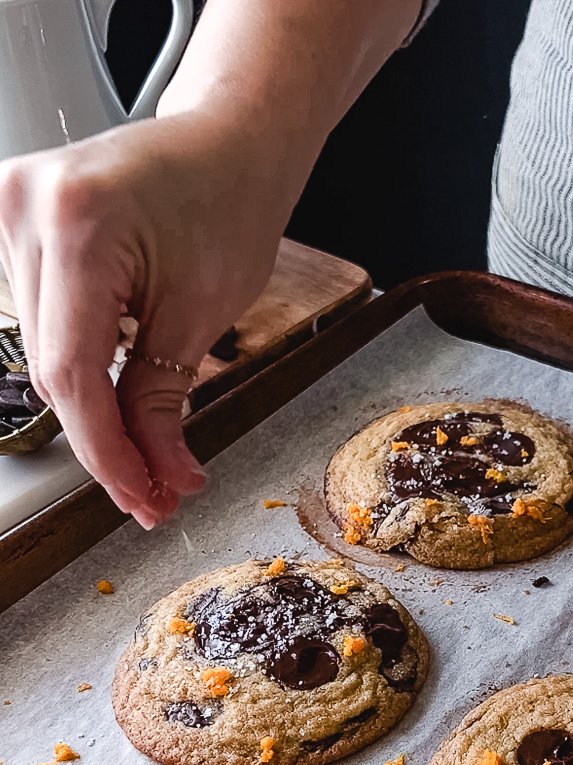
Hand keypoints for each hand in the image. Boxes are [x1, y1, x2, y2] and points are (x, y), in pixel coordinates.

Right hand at [0, 113, 287, 527]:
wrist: (230, 139)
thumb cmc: (231, 201)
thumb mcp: (202, 313)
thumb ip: (162, 400)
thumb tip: (153, 474)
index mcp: (78, 226)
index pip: (74, 374)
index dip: (106, 452)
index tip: (139, 496)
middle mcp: (25, 210)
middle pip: (54, 370)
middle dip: (108, 440)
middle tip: (157, 487)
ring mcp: (12, 211)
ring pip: (45, 354)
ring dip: (95, 407)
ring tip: (149, 446)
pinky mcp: (19, 223)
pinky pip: (41, 321)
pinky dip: (81, 364)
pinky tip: (117, 390)